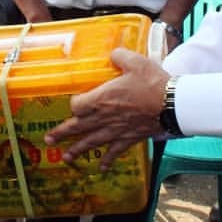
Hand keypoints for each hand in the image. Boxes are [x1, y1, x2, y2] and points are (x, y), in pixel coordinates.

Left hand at [45, 48, 167, 169]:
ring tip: (66, 157)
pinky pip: (115, 152)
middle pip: (79, 127)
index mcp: (102, 98)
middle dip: (62, 133)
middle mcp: (105, 117)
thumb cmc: (152, 82)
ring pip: (92, 142)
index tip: (73, 103)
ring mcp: (117, 130)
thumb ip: (119, 56)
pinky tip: (101, 167)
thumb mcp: (134, 61)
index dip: (73, 105)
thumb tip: (113, 54)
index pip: (77, 106)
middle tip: (49, 139)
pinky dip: (107, 160)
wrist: (173, 104)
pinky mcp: (130, 138)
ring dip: (77, 150)